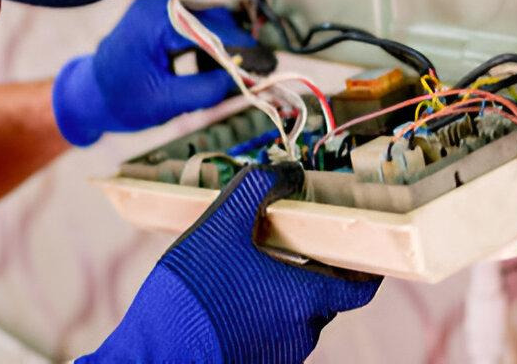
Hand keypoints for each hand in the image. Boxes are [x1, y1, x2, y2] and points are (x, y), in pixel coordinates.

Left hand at [53, 0, 255, 146]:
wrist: (89, 95)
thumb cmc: (120, 100)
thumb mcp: (164, 102)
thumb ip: (203, 89)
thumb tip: (239, 78)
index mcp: (152, 21)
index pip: (207, 27)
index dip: (240, 46)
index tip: (265, 61)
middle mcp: (156, 5)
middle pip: (211, 14)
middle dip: (235, 41)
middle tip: (258, 66)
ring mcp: (157, 8)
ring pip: (206, 16)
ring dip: (224, 40)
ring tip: (237, 69)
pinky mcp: (161, 17)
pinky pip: (195, 21)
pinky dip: (210, 39)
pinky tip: (216, 63)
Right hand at [83, 164, 380, 362]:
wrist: (151, 356)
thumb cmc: (190, 295)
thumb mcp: (221, 223)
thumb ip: (259, 187)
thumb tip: (289, 171)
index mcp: (306, 299)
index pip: (361, 286)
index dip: (365, 264)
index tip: (361, 246)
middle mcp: (301, 333)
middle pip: (325, 296)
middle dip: (312, 267)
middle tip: (293, 240)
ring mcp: (277, 354)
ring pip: (294, 314)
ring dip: (281, 289)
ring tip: (250, 264)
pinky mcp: (252, 362)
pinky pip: (268, 331)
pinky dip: (260, 310)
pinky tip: (229, 292)